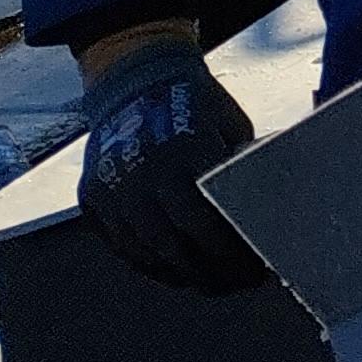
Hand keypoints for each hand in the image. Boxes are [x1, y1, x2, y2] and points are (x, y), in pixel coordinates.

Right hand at [77, 29, 263, 294]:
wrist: (136, 78)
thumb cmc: (195, 103)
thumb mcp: (229, 127)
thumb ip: (238, 168)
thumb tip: (268, 210)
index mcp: (181, 156)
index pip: (206, 223)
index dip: (231, 253)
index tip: (255, 268)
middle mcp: (141, 177)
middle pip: (176, 247)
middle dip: (211, 273)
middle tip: (237, 283)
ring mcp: (112, 191)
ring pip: (146, 254)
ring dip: (181, 275)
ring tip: (211, 282)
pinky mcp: (93, 200)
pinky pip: (122, 246)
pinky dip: (150, 264)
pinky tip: (176, 270)